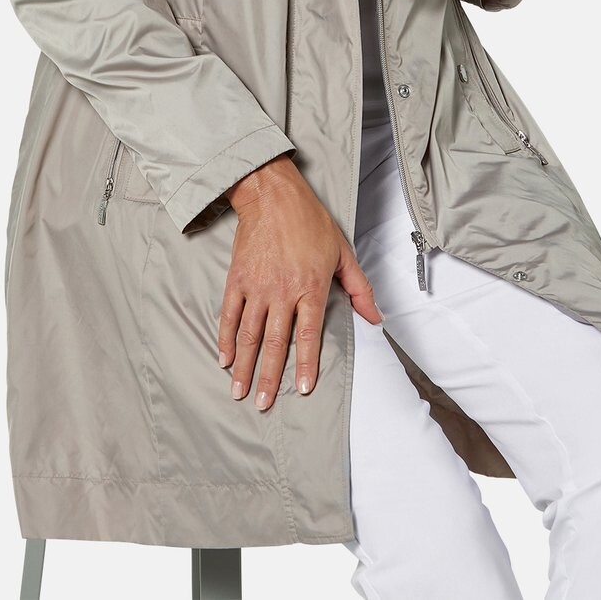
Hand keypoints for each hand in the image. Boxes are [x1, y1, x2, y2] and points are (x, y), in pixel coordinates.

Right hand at [217, 155, 381, 411]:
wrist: (273, 195)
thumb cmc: (310, 222)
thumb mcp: (342, 252)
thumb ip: (359, 288)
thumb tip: (375, 318)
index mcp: (310, 287)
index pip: (308, 335)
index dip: (306, 364)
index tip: (303, 389)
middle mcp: (282, 291)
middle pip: (275, 343)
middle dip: (269, 377)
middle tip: (263, 404)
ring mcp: (257, 286)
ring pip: (249, 334)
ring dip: (245, 366)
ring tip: (239, 391)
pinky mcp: (237, 278)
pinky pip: (230, 314)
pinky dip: (226, 338)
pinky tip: (225, 359)